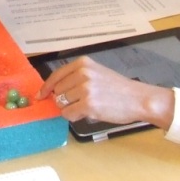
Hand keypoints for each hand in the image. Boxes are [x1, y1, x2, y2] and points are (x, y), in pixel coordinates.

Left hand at [36, 56, 174, 129]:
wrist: (138, 99)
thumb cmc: (118, 88)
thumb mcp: (97, 73)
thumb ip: (76, 78)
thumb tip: (54, 90)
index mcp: (83, 63)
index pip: (56, 75)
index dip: (46, 87)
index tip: (41, 95)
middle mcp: (82, 73)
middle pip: (57, 91)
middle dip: (64, 99)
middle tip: (80, 102)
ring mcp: (85, 89)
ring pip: (61, 103)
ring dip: (70, 108)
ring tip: (87, 107)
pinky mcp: (88, 104)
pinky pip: (68, 114)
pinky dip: (75, 117)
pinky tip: (88, 113)